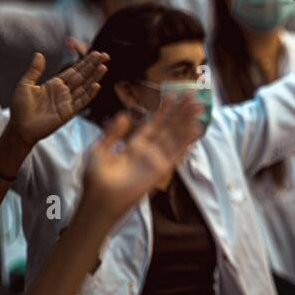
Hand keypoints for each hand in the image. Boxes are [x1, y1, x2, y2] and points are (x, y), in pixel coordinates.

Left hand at [9, 51, 108, 146]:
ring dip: (94, 77)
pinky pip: (81, 102)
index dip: (85, 62)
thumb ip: (34, 70)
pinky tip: (96, 85)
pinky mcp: (68, 112)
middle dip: (93, 66)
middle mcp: (64, 92)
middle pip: (82, 76)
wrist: (20, 127)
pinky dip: (89, 94)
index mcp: (55, 84)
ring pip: (85, 87)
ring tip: (104, 67)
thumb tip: (39, 54)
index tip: (95, 53)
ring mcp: (68, 102)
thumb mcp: (25, 85)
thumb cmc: (20, 108)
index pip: (73, 70)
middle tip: (105, 55)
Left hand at [81, 97, 203, 220]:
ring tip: (198, 106)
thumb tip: (124, 114)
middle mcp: (149, 150)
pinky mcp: (161, 169)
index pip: (153, 123)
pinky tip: (196, 128)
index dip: (163, 110)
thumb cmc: (95, 177)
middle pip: (168, 127)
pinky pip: (176, 152)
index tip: (173, 95)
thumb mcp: (99, 149)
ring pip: (175, 136)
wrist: (99, 199)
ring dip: (187, 121)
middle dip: (180, 112)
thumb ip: (113, 132)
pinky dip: (186, 141)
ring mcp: (156, 159)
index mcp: (135, 144)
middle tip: (192, 96)